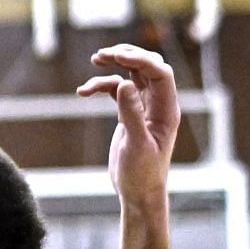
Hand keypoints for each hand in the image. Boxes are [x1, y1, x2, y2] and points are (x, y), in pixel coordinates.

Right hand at [78, 44, 180, 205]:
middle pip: (148, 67)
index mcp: (167, 111)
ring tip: (95, 60)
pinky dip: (100, 86)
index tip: (114, 57)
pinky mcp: (128, 114)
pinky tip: (83, 93)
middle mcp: (158, 105)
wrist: (137, 193)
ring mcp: (143, 108)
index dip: (139, 60)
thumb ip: (131, 113)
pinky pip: (115, 90)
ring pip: (132, 75)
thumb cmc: (142, 173)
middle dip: (127, 56)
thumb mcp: (136, 144)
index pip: (159, 73)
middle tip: (102, 55)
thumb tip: (124, 83)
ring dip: (114, 65)